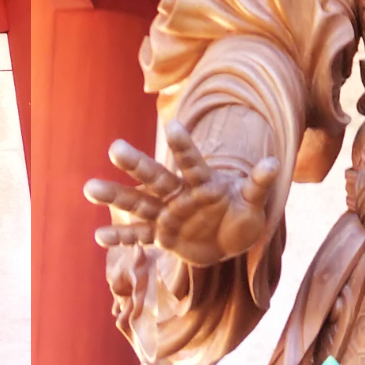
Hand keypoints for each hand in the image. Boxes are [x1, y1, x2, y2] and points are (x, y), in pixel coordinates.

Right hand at [85, 121, 278, 267]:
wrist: (229, 238)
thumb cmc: (241, 215)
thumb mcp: (253, 204)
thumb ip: (257, 185)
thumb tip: (275, 162)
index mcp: (203, 183)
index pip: (192, 162)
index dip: (183, 147)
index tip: (172, 126)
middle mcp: (180, 195)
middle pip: (156, 178)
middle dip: (137, 165)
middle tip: (115, 147)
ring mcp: (168, 214)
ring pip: (139, 203)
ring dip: (116, 196)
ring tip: (89, 188)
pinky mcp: (163, 235)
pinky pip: (140, 235)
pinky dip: (121, 236)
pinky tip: (98, 235)